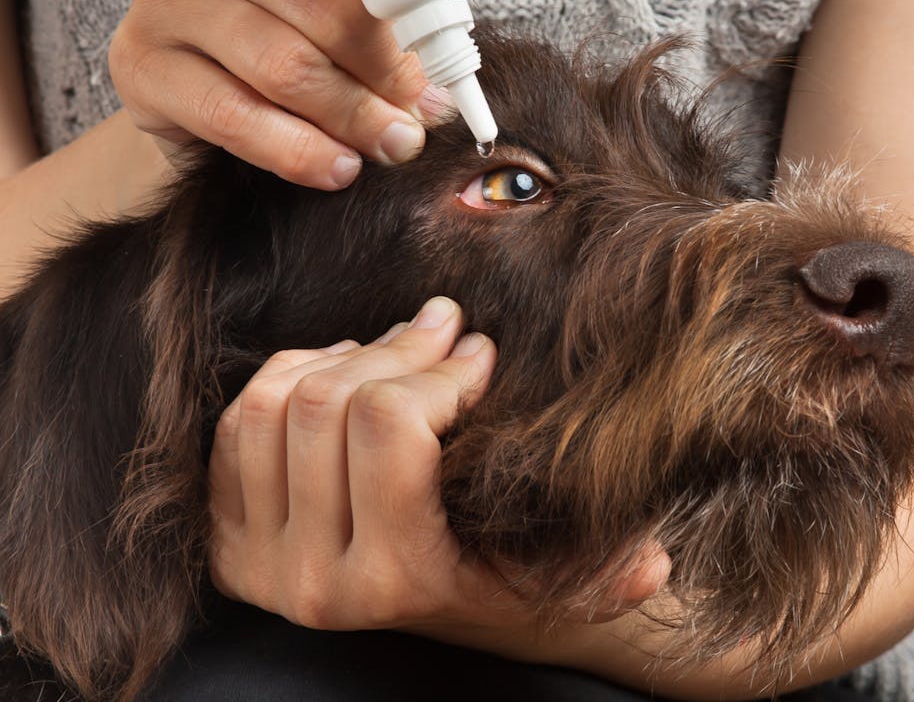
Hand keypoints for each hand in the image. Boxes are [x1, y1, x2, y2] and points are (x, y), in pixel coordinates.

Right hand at [109, 0, 480, 190]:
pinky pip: (233, 116)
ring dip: (352, 114)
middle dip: (380, 60)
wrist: (215, 94)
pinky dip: (297, 150)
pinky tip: (339, 167)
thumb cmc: (306, 27)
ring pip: (280, 65)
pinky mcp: (144, 69)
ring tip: (396, 143)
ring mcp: (166, 2)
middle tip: (424, 105)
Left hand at [208, 297, 668, 635]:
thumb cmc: (501, 585)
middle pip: (328, 403)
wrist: (430, 617)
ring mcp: (258, 558)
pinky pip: (238, 424)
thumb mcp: (558, 584)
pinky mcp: (228, 536)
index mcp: (394, 581)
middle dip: (398, 348)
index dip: (440, 369)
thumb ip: (613, 581)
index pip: (390, 426)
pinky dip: (289, 376)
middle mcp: (311, 578)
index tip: (481, 355)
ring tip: (397, 348)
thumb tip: (654, 563)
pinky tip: (344, 370)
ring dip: (341, 357)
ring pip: (274, 404)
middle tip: (446, 328)